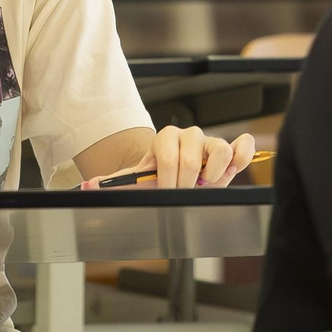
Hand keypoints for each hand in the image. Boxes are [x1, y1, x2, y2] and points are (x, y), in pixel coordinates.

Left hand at [82, 127, 257, 188]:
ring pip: (219, 149)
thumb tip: (88, 188)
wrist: (175, 173)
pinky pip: (242, 145)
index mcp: (164, 139)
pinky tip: (231, 172)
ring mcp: (210, 141)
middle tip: (184, 195)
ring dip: (212, 175)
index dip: (167, 178)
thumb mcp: (136, 180)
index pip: (167, 155)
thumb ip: (114, 184)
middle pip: (191, 158)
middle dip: (186, 183)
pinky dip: (241, 157)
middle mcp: (189, 136)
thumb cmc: (156, 176)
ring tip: (204, 185)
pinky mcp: (231, 148)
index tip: (166, 193)